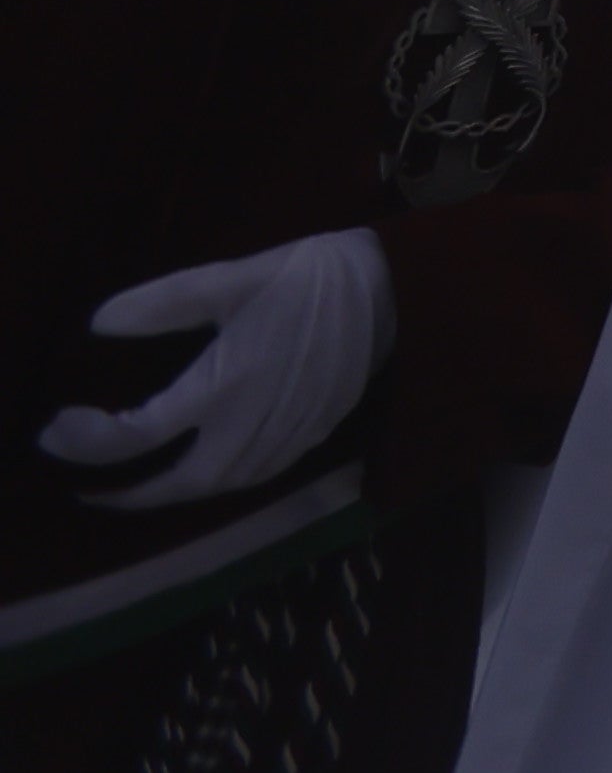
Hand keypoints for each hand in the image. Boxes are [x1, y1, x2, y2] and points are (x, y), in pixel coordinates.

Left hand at [34, 231, 395, 508]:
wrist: (394, 289)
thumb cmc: (307, 277)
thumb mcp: (231, 277)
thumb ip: (164, 301)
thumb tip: (99, 323)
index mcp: (225, 385)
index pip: (138, 436)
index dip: (88, 442)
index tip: (57, 429)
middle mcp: (251, 425)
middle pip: (178, 484)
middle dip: (127, 495)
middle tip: (89, 487)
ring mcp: (285, 437)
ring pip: (217, 488)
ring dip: (171, 494)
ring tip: (139, 484)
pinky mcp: (311, 436)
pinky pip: (252, 478)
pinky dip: (216, 484)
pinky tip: (204, 468)